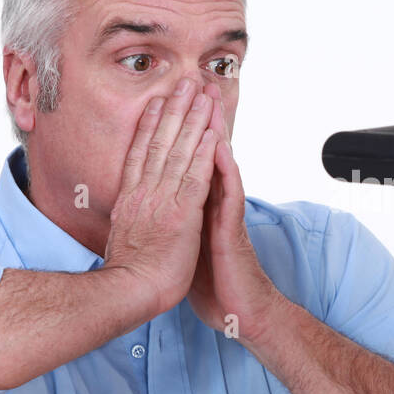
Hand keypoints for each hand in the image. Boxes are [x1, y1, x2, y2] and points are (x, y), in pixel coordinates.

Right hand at [103, 81, 218, 318]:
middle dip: (174, 110)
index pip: (140, 153)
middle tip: (185, 82)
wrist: (131, 294)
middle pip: (159, 142)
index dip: (150, 124)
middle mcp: (144, 193)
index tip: (158, 101)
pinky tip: (213, 133)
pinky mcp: (182, 213)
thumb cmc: (129, 277)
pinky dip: (204, 152)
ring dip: (193, 120)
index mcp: (130, 199)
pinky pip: (196, 176)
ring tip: (201, 94)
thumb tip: (124, 213)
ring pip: (179, 151)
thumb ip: (128, 220)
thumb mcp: (122, 239)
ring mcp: (162, 201)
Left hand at [187, 82, 284, 340]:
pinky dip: (224, 168)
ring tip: (209, 101)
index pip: (187, 160)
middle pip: (203, 153)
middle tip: (194, 83)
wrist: (238, 310)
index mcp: (196, 205)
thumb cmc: (213, 282)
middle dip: (197, 118)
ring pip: (218, 165)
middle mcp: (212, 204)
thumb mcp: (186, 245)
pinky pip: (229, 193)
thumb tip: (155, 210)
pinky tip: (219, 146)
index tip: (169, 101)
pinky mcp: (232, 229)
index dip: (178, 131)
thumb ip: (177, 221)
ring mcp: (224, 214)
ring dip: (214, 131)